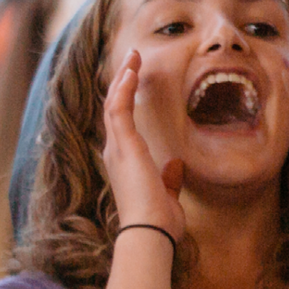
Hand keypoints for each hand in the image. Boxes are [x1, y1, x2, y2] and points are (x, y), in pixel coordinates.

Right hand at [99, 50, 187, 246]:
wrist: (150, 231)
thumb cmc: (158, 219)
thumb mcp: (168, 193)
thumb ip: (170, 177)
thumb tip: (176, 165)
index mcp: (124, 161)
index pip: (120, 123)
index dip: (125, 99)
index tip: (134, 80)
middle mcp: (115, 151)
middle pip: (113, 107)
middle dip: (122, 81)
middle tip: (132, 59)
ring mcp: (116, 147)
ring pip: (113, 103)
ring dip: (123, 78)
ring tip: (133, 58)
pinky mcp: (123, 145)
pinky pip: (118, 109)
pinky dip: (123, 89)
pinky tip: (131, 72)